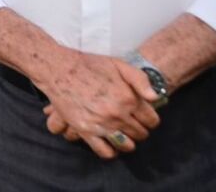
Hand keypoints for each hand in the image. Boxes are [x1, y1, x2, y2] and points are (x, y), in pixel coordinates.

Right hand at [34, 51, 160, 159]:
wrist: (59, 69)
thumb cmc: (89, 65)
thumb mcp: (119, 64)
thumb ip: (141, 79)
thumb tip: (156, 98)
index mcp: (128, 98)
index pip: (151, 120)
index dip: (150, 119)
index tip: (144, 116)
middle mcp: (117, 114)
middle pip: (140, 134)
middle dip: (140, 130)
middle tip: (132, 123)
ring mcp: (101, 124)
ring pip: (126, 145)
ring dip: (128, 142)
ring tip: (123, 134)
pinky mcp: (85, 130)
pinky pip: (104, 151)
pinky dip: (111, 151)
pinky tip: (110, 142)